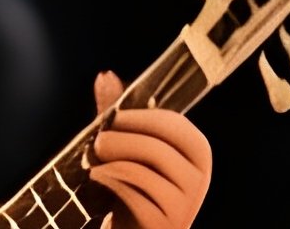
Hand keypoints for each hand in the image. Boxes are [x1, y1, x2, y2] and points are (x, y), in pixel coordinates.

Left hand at [88, 70, 212, 228]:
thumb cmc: (136, 191)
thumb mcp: (132, 153)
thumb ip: (122, 117)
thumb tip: (105, 75)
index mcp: (199, 152)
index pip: (174, 124)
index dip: (141, 117)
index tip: (113, 116)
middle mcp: (199, 176)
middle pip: (158, 146)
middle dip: (124, 139)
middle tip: (97, 139)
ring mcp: (184, 202)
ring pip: (143, 169)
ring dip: (112, 162)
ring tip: (90, 161)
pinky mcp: (163, 223)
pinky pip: (133, 194)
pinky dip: (111, 183)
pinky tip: (96, 180)